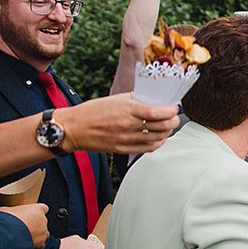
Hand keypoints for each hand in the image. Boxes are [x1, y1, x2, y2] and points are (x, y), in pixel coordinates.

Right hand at [0, 202, 48, 248]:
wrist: (5, 235)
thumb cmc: (5, 219)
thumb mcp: (6, 210)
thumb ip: (13, 211)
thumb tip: (9, 214)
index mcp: (37, 209)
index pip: (43, 208)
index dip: (36, 211)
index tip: (30, 214)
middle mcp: (43, 220)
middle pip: (42, 221)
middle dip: (34, 224)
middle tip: (22, 226)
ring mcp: (43, 232)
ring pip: (42, 233)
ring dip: (35, 234)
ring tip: (22, 236)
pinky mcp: (41, 243)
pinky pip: (40, 244)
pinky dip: (34, 244)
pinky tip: (24, 244)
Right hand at [53, 95, 177, 154]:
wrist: (73, 129)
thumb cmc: (93, 111)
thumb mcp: (114, 99)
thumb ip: (135, 99)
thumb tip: (154, 99)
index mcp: (126, 110)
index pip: (156, 112)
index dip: (170, 110)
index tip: (174, 107)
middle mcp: (128, 125)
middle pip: (161, 126)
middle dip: (173, 121)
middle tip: (174, 116)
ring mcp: (126, 139)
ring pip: (158, 138)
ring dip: (167, 132)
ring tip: (168, 126)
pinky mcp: (123, 149)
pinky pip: (148, 148)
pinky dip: (158, 143)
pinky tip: (159, 137)